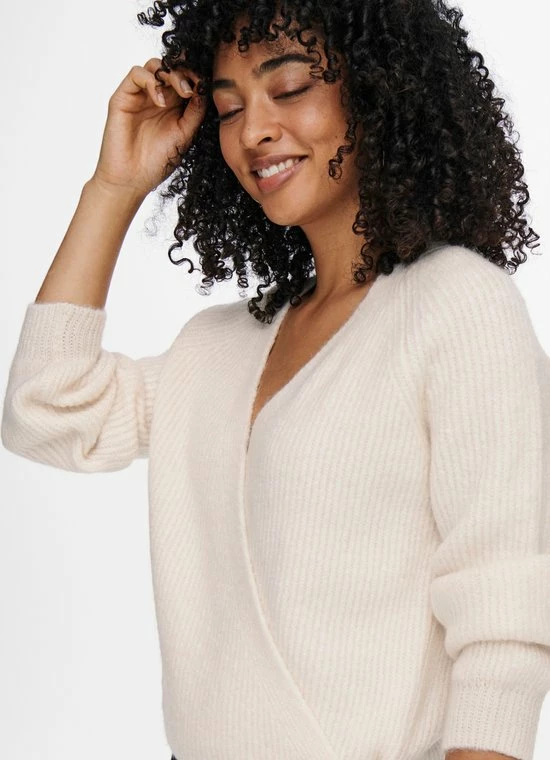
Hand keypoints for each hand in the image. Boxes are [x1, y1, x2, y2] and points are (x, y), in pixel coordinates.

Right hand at [91, 57, 207, 197]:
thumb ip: (195, 111)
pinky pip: (136, 74)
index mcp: (174, 105)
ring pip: (155, 66)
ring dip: (172, 73)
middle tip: (195, 86)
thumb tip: (205, 88)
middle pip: (172, 67)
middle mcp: (157, 97)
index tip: (208, 83)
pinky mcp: (123, 97)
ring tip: (183, 92)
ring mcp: (140, 95)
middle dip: (187, 71)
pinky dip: (151, 81)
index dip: (197, 75)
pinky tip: (160, 102)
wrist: (132, 180)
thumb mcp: (185, 135)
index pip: (186, 78)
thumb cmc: (157, 162)